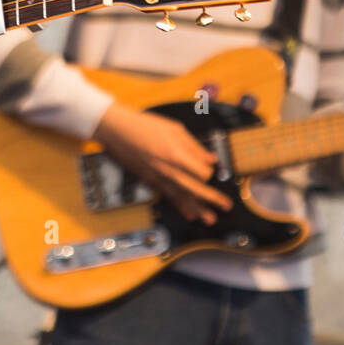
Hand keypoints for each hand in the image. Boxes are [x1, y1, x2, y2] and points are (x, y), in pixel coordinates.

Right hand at [92, 102, 233, 225]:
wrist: (117, 131)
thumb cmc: (145, 125)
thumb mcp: (174, 129)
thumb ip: (194, 146)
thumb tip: (211, 158)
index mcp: (176, 154)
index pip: (202, 172)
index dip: (210, 173)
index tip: (214, 171)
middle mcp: (168, 170)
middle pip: (195, 189)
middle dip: (212, 199)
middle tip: (226, 206)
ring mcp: (158, 177)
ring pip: (182, 197)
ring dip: (197, 209)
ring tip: (209, 219)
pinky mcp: (150, 181)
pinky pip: (168, 196)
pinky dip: (179, 205)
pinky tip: (188, 213)